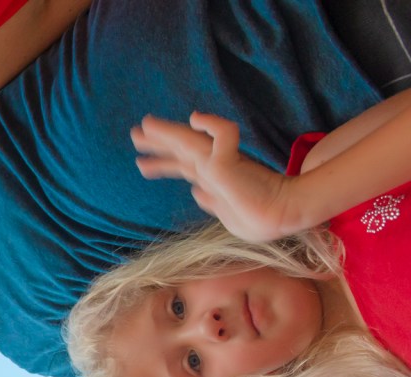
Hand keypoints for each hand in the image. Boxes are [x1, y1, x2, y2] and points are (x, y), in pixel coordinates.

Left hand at [131, 112, 300, 240]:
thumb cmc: (258, 219)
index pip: (183, 167)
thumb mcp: (227, 212)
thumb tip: (196, 191)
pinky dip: (211, 125)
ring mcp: (219, 162)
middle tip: (135, 134)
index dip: (163, 164)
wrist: (280, 217)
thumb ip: (211, 200)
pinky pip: (221, 135)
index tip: (142, 165)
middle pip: (181, 150)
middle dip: (158, 143)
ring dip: (166, 133)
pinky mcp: (227, 162)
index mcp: (213, 179)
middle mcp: (213, 167)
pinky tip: (196, 119)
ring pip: (189, 141)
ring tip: (143, 127)